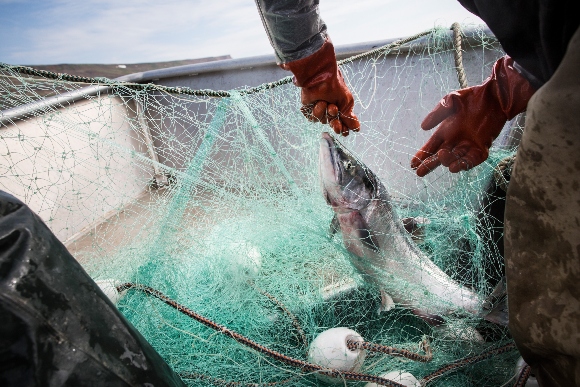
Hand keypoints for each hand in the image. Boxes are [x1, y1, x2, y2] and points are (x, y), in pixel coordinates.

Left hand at [281, 38, 359, 135]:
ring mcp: (319, 108)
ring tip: (328, 104)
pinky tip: (319, 103)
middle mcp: (329, 109)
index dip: (343, 128)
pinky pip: (313, 117)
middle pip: (332, 124)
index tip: (345, 132)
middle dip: (336, 125)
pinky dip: (317, 112)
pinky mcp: (308, 108)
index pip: (342, 122)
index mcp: (339, 106)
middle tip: (337, 126)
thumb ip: (349, 117)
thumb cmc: (335, 86)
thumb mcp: (346, 102)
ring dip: (326, 114)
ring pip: (323, 121)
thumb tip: (357, 130)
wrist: (321, 76)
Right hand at [411, 56, 534, 176]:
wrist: (495, 96)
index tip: (413, 164)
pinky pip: (473, 159)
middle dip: (430, 164)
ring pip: (456, 159)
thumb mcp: (451, 100)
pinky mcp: (482, 147)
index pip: (432, 145)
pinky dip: (465, 164)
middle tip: (420, 172)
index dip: (422, 155)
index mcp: (446, 130)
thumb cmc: (473, 96)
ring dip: (448, 162)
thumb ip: (438, 112)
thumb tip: (423, 127)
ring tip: (443, 161)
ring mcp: (469, 145)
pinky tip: (456, 167)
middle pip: (440, 156)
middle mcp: (456, 140)